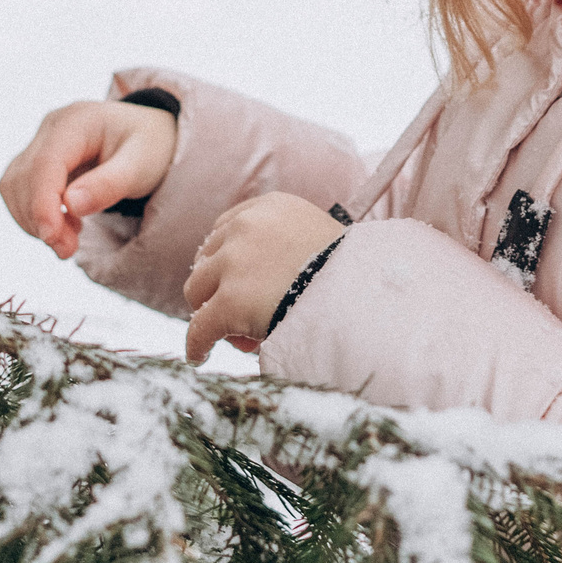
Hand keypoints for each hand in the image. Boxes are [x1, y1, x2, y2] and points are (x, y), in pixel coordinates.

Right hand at [0, 100, 179, 259]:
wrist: (149, 138)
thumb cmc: (149, 147)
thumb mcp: (142, 164)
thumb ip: (109, 184)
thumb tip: (71, 204)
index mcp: (78, 121)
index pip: (46, 163)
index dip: (43, 203)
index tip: (52, 238)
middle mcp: (52, 127)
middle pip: (24, 177)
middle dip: (40, 219)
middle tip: (68, 250)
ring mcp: (40, 143)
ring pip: (14, 187)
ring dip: (33, 220)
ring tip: (70, 237)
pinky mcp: (36, 163)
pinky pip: (19, 193)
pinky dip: (34, 216)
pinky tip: (65, 224)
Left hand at [182, 195, 345, 363]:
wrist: (364, 296)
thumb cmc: (351, 275)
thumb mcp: (319, 237)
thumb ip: (287, 243)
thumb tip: (264, 281)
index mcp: (271, 206)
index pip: (226, 228)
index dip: (226, 259)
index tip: (233, 279)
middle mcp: (247, 226)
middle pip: (208, 258)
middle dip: (217, 285)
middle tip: (235, 311)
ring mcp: (235, 263)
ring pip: (197, 290)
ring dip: (209, 311)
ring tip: (230, 335)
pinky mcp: (229, 301)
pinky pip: (199, 327)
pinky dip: (197, 344)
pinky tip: (200, 356)